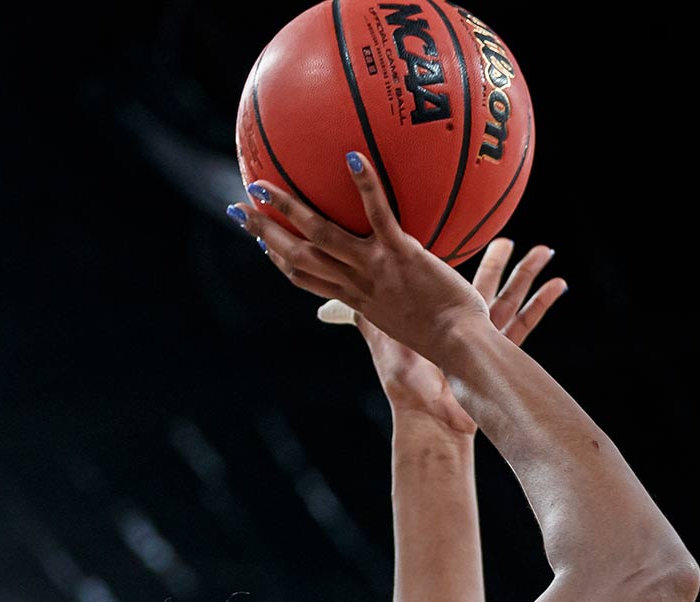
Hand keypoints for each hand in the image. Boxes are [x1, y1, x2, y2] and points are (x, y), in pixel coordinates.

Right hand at [236, 153, 495, 365]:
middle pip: (297, 257)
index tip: (261, 244)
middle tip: (237, 209)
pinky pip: (379, 214)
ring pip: (320, 235)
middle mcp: (357, 284)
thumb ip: (404, 299)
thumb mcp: (413, 321)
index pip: (306, 279)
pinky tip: (353, 155)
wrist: (462, 347)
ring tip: (262, 182)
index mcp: (357, 299)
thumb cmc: (449, 338)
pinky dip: (365, 185)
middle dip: (263, 233)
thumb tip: (410, 287)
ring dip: (288, 209)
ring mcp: (375, 268)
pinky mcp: (401, 254)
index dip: (279, 261)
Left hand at [357, 238, 567, 435]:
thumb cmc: (406, 388)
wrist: (429, 417)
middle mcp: (465, 328)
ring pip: (510, 297)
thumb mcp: (380, 340)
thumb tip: (328, 305)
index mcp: (439, 321)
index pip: (449, 286)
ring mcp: (487, 339)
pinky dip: (543, 302)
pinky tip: (560, 284)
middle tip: (506, 239)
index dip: (453, 268)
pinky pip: (527, 321)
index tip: (461, 249)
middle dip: (497, 265)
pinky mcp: (503, 350)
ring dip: (526, 274)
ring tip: (545, 250)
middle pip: (485, 286)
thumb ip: (363, 320)